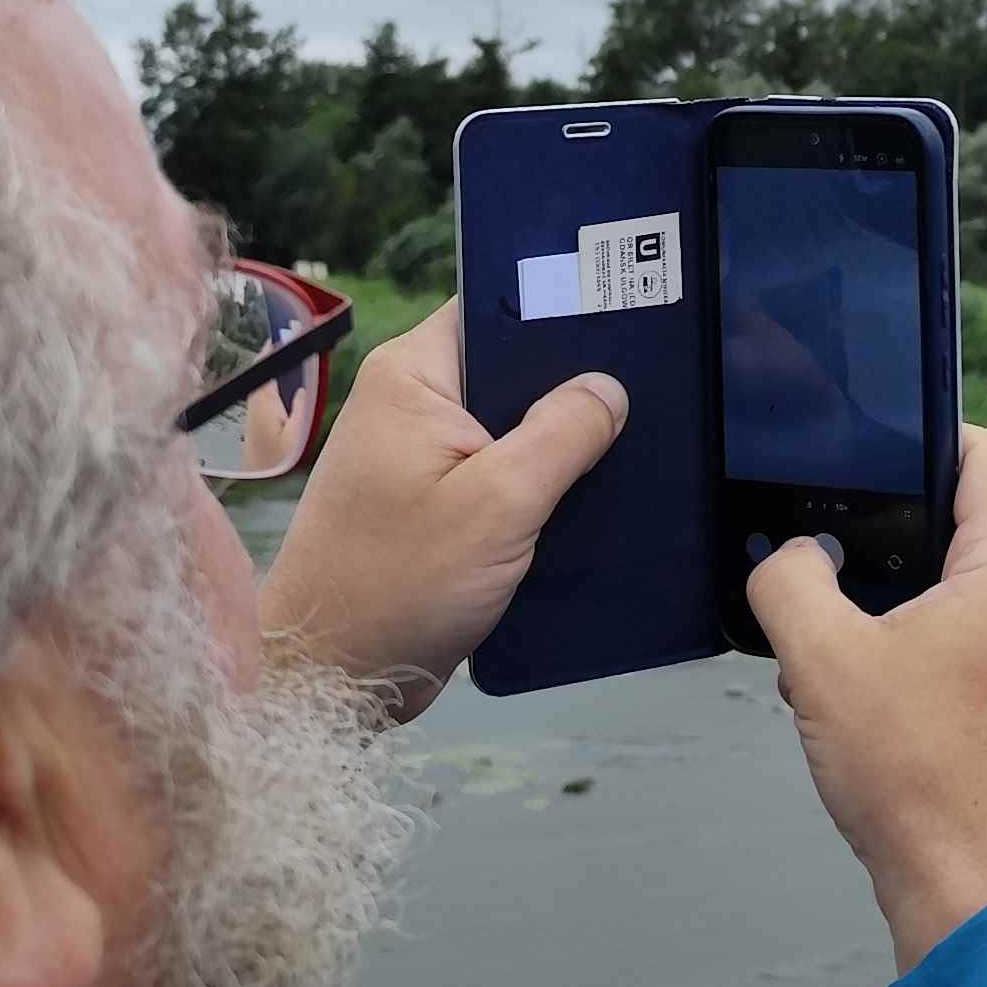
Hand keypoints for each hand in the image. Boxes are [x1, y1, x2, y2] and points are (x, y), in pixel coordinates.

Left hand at [258, 303, 625, 723]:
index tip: (633, 317)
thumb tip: (609, 386)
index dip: (561, 311)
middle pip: (512, 370)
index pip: (497, 308)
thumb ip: (561, 435)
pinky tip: (593, 500)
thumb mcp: (498, 504)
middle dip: (572, 388)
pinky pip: (502, 477)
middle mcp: (412, 404)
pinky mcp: (436, 507)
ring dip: (561, 447)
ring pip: (513, 429)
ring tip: (636, 446)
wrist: (334, 678)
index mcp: (412, 376)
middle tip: (652, 391)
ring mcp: (421, 457)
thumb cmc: (398, 584)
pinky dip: (541, 490)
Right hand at [749, 428, 986, 970]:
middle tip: (821, 556)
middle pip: (966, 519)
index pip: (981, 452)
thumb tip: (795, 554)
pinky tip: (852, 690)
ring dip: (890, 602)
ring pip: (959, 585)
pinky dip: (912, 647)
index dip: (916, 438)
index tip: (855, 456)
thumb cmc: (909, 771)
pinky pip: (968, 638)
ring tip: (825, 639)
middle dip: (886, 535)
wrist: (966, 888)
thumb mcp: (820, 657)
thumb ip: (791, 578)